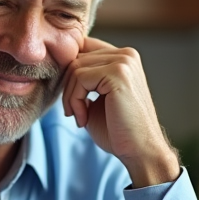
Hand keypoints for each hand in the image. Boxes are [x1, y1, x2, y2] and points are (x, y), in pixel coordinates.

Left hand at [61, 36, 179, 186]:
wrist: (140, 151)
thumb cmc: (118, 130)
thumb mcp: (97, 98)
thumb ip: (84, 79)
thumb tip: (58, 65)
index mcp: (123, 58)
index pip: (83, 48)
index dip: (70, 72)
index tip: (71, 99)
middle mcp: (126, 54)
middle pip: (76, 57)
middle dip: (68, 88)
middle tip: (74, 113)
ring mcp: (124, 62)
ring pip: (75, 67)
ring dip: (70, 96)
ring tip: (80, 117)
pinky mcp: (118, 73)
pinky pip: (80, 78)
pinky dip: (75, 101)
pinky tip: (83, 118)